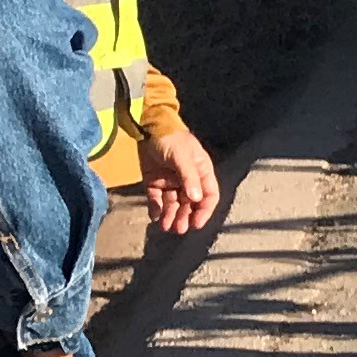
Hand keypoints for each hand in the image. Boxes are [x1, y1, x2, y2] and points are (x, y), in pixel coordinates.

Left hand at [140, 119, 222, 235]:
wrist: (147, 127)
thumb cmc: (171, 139)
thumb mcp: (182, 156)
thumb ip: (189, 177)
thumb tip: (196, 199)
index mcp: (201, 172)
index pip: (208, 196)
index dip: (204, 211)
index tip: (196, 223)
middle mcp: (187, 179)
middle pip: (190, 204)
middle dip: (185, 217)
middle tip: (178, 229)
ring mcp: (170, 181)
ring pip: (173, 204)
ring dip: (171, 216)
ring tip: (166, 226)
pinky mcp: (154, 182)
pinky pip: (156, 199)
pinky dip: (156, 209)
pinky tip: (154, 216)